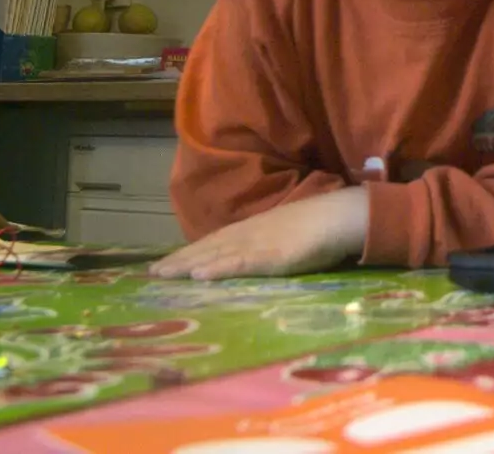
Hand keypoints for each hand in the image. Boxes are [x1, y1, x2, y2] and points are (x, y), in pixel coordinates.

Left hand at [148, 187, 368, 280]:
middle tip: (151, 275)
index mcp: (254, 229)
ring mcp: (258, 245)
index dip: (189, 253)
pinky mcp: (271, 257)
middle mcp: (249, 235)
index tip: (165, 264)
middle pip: (208, 248)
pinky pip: (240, 264)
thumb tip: (255, 254)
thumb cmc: (321, 226)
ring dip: (188, 266)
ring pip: (216, 256)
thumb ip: (269, 242)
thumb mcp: (287, 233)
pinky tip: (198, 276)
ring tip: (163, 275)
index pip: (214, 242)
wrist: (341, 216)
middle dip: (180, 261)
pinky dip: (218, 270)